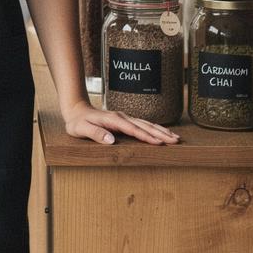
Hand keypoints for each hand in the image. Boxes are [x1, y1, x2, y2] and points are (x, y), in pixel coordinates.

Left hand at [64, 99, 179, 145]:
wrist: (76, 109)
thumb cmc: (77, 122)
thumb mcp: (80, 129)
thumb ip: (95, 133)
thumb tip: (111, 140)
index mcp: (113, 120)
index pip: (133, 129)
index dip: (146, 136)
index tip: (160, 143)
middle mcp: (122, 117)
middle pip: (144, 126)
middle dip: (161, 134)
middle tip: (176, 141)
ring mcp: (124, 118)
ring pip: (146, 124)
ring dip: (161, 131)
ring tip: (176, 138)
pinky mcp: (125, 121)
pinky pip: (143, 125)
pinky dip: (155, 129)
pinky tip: (163, 133)